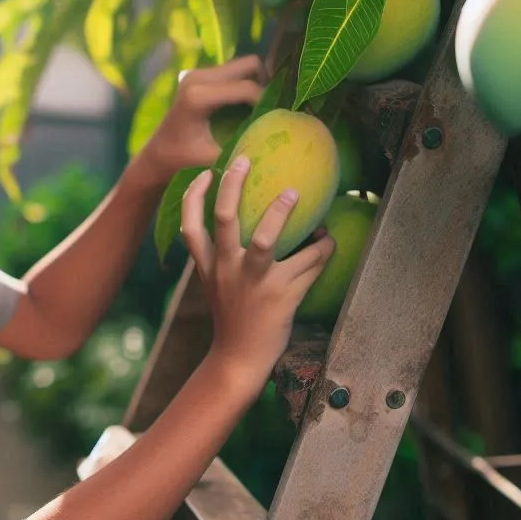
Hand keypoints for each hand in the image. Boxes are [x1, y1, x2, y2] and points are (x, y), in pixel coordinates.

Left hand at [135, 55, 266, 184]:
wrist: (157, 155)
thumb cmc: (182, 161)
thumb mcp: (215, 158)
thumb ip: (243, 146)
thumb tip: (277, 140)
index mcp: (199, 96)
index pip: (247, 88)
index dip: (267, 102)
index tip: (276, 119)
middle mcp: (198, 77)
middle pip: (250, 65)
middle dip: (266, 84)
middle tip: (273, 107)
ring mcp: (198, 73)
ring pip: (243, 66)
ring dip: (256, 83)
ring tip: (263, 108)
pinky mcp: (199, 75)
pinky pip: (233, 72)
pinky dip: (245, 85)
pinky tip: (248, 106)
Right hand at [180, 158, 334, 385]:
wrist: (239, 359)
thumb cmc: (230, 316)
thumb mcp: (213, 283)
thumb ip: (216, 256)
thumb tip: (233, 221)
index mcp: (209, 266)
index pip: (190, 224)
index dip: (195, 195)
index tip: (208, 172)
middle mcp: (228, 270)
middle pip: (226, 218)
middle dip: (234, 185)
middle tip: (245, 160)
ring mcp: (255, 283)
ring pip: (267, 240)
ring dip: (281, 213)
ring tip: (294, 193)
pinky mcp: (282, 297)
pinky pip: (306, 265)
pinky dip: (322, 249)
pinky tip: (329, 240)